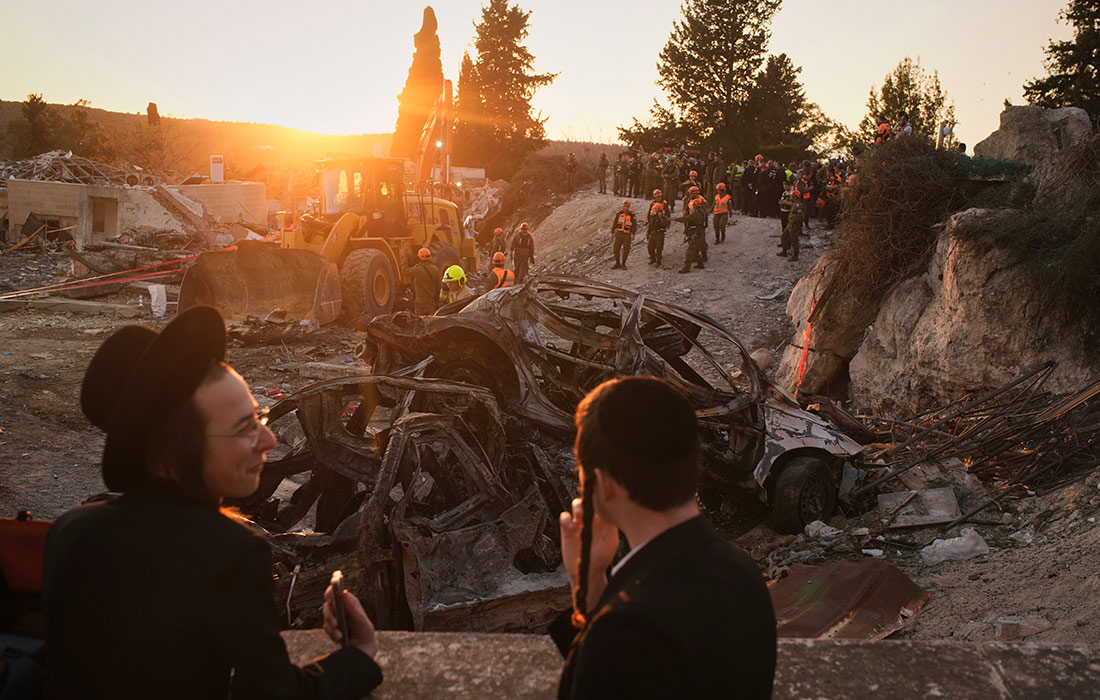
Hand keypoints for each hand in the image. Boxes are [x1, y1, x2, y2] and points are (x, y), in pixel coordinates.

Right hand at [323, 585, 378, 658]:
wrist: (363, 648)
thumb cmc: (364, 631)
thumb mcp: (361, 620)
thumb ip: (352, 607)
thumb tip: (344, 593)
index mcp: (348, 602)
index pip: (336, 592)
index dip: (331, 591)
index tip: (330, 596)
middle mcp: (340, 608)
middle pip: (327, 605)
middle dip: (329, 615)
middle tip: (335, 624)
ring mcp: (334, 618)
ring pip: (326, 618)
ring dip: (331, 628)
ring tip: (340, 636)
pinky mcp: (331, 628)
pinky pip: (327, 629)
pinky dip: (332, 634)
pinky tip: (339, 639)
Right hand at [559, 497, 617, 612]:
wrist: (587, 571)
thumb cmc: (601, 558)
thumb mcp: (611, 543)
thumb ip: (611, 528)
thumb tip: (612, 513)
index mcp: (602, 520)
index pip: (601, 502)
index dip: (600, 498)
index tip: (600, 498)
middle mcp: (591, 519)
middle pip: (588, 500)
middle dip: (588, 499)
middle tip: (589, 506)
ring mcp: (579, 523)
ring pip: (576, 505)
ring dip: (577, 506)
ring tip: (579, 516)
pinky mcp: (567, 529)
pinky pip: (564, 517)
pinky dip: (566, 518)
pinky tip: (571, 526)